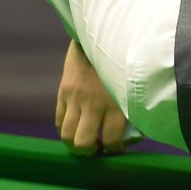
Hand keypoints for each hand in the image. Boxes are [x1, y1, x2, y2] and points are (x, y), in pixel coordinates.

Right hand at [55, 40, 130, 155]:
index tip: (117, 149)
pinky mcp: (63, 90)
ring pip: (66, 134)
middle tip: (95, 150)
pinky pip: (58, 119)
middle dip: (89, 152)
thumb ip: (130, 111)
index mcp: (116, 103)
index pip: (112, 140)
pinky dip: (64, 128)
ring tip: (82, 142)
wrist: (100, 36)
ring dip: (73, 144)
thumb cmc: (123, 65)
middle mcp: (94, 103)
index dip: (114, 150)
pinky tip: (74, 126)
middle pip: (83, 142)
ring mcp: (75, 97)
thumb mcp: (132, 88)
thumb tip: (130, 136)